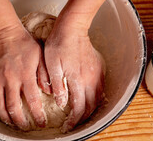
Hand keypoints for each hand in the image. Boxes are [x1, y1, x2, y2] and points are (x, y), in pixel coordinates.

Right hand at [0, 25, 45, 129]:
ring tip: (10, 123)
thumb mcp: (41, 55)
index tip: (41, 123)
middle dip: (20, 122)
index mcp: (26, 75)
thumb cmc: (24, 42)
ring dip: (5, 117)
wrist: (5, 31)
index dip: (37, 116)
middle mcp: (11, 80)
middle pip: (14, 108)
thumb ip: (45, 73)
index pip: (33, 102)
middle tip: (24, 127)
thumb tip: (49, 91)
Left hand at [44, 14, 104, 132]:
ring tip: (80, 114)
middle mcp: (91, 79)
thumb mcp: (52, 65)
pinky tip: (88, 98)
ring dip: (90, 109)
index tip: (66, 126)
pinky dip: (96, 98)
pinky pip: (100, 88)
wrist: (72, 27)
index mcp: (78, 80)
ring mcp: (96, 73)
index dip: (73, 120)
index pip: (78, 108)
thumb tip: (62, 103)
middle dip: (82, 118)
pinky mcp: (98, 67)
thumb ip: (57, 86)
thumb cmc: (59, 44)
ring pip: (98, 98)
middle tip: (73, 123)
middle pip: (91, 107)